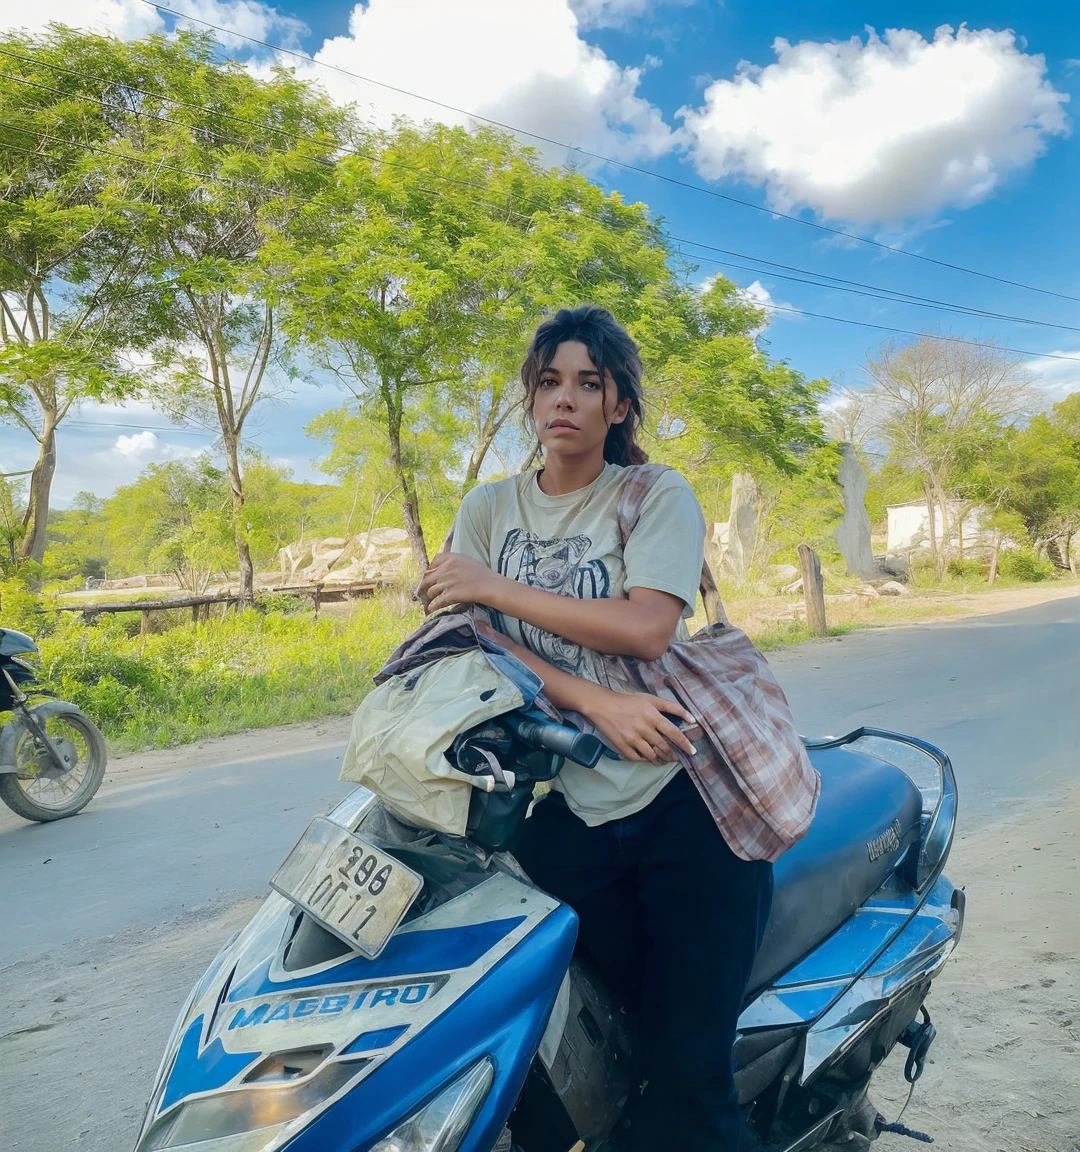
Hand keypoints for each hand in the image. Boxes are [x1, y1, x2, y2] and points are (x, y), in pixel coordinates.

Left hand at [417, 553, 502, 614]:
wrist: (491, 587)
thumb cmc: (484, 576)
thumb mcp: (468, 562)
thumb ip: (454, 564)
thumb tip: (444, 571)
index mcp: (452, 558)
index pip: (434, 561)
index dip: (431, 570)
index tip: (432, 576)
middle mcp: (446, 569)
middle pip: (428, 577)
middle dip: (425, 586)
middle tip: (423, 593)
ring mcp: (447, 582)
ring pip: (430, 591)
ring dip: (429, 598)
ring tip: (429, 603)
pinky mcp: (449, 594)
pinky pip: (436, 602)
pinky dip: (432, 607)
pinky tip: (431, 610)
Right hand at [580, 685, 697, 764]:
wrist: (602, 705)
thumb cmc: (629, 701)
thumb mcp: (651, 699)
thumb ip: (672, 707)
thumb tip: (692, 719)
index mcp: (652, 715)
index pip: (673, 733)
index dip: (685, 744)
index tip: (692, 752)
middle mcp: (643, 728)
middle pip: (664, 747)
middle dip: (673, 755)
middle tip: (677, 758)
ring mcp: (632, 739)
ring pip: (652, 755)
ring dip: (661, 760)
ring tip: (664, 760)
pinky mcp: (622, 746)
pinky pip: (638, 758)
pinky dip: (646, 760)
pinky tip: (649, 758)